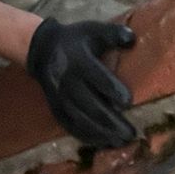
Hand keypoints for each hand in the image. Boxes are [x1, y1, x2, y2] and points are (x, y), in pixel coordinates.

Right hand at [24, 18, 136, 148]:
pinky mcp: (56, 109)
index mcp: (78, 60)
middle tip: (131, 133)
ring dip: (102, 133)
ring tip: (121, 142)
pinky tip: (103, 143)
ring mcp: (60, 97)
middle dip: (111, 121)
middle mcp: (67, 81)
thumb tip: (132, 40)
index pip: (97, 78)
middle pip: (91, 105)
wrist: (42, 50)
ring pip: (81, 120)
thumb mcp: (93, 30)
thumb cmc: (75, 40)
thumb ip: (114, 33)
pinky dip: (87, 137)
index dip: (112, 90)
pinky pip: (71, 126)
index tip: (129, 102)